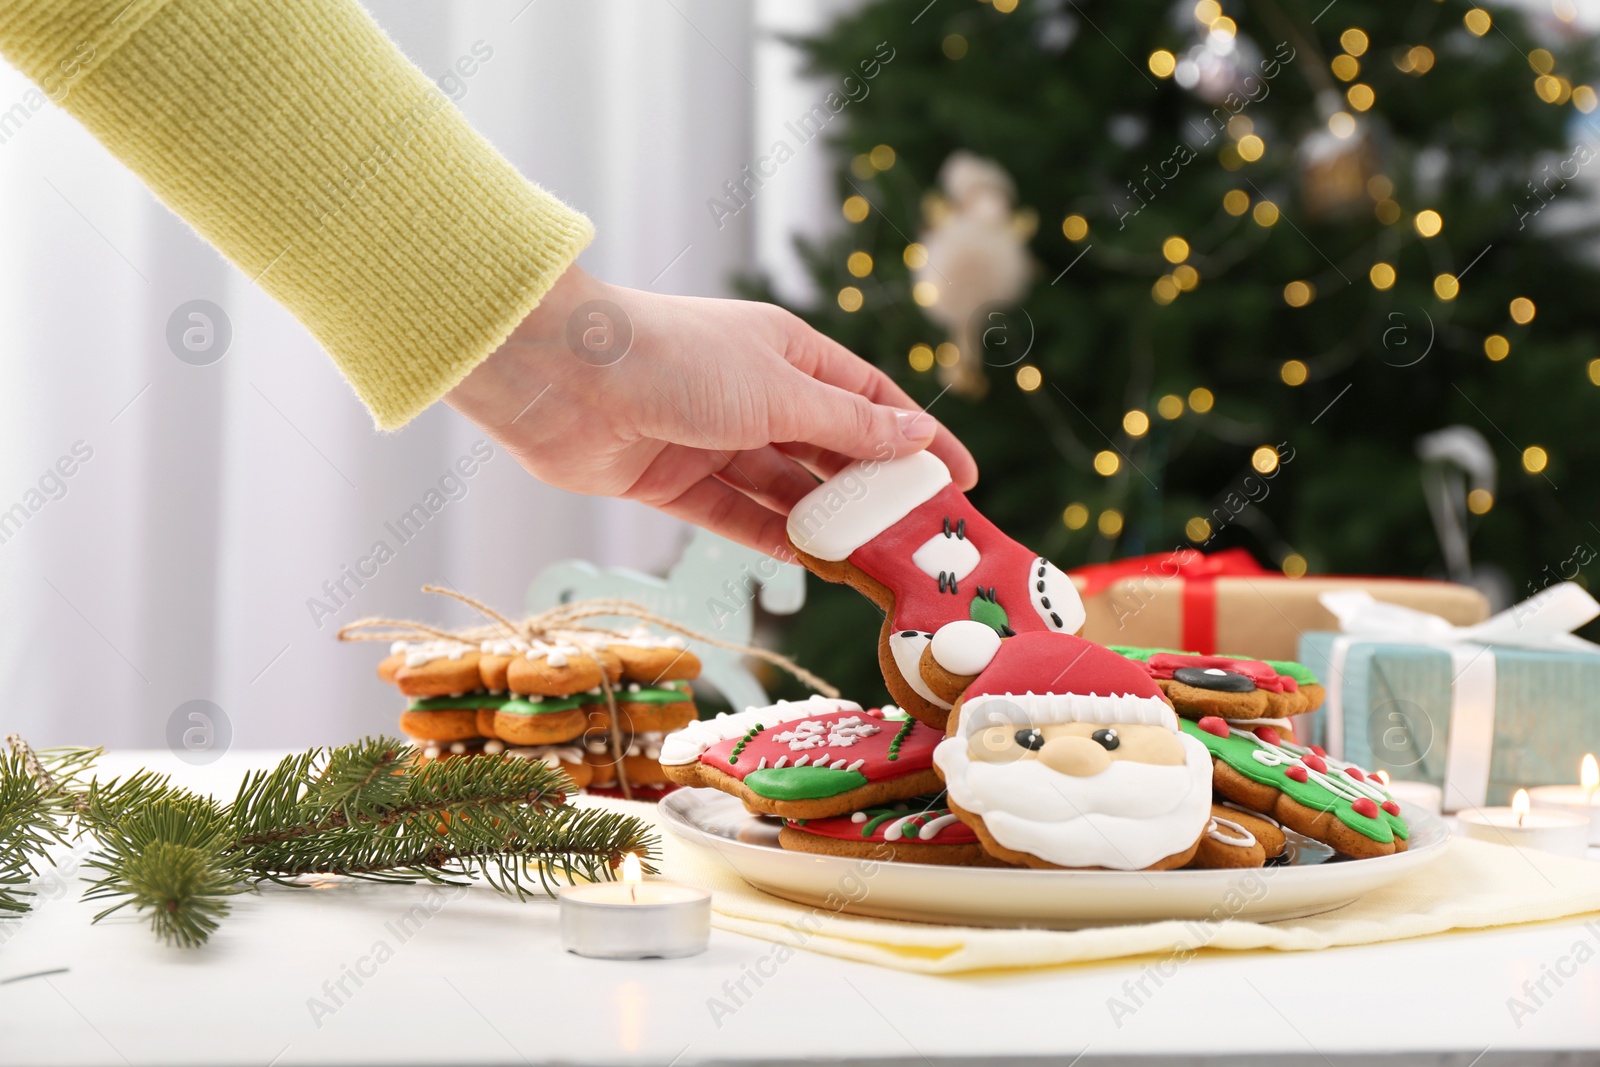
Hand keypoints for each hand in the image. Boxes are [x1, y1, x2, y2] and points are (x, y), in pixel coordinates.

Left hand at [446, 265, 976, 555]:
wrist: (561, 375)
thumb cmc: (676, 359)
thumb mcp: (778, 390)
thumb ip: (846, 425)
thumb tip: (915, 438)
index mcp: (787, 350)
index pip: (869, 400)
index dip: (917, 439)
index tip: (960, 481)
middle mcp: (753, 392)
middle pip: (829, 449)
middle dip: (873, 490)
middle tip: (921, 538)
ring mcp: (712, 438)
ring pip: (784, 488)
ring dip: (826, 520)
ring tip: (874, 561)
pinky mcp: (672, 480)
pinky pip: (736, 515)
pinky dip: (772, 537)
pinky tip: (813, 564)